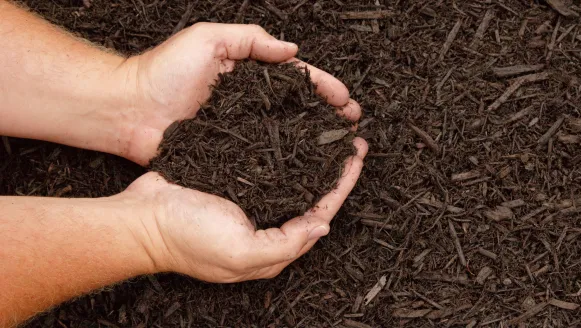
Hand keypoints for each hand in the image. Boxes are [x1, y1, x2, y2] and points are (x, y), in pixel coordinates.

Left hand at [116, 22, 361, 164]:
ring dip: (315, 140)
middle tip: (353, 127)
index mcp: (248, 73)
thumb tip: (292, 51)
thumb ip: (250, 39)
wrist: (127, 111)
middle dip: (329, 115)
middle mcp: (250, 103)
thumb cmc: (162, 71)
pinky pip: (263, 158)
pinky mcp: (229, 154)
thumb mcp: (208, 39)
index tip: (346, 100)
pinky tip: (307, 171)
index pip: (296, 78)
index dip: (324, 87)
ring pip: (287, 134)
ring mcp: (242, 130)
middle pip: (299, 108)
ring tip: (340, 149)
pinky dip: (287, 163)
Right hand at [123, 138, 366, 281]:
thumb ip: (286, 243)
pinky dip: (284, 151)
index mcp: (272, 247)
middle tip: (350, 139)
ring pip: (292, 178)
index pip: (320, 213)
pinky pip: (267, 166)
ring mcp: (249, 203)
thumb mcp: (240, 252)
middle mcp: (266, 225)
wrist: (139, 219)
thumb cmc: (186, 238)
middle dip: (333, 169)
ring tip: (329, 133)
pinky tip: (294, 134)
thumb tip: (324, 227)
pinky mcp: (232, 183)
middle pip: (310, 195)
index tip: (357, 155)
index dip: (342, 184)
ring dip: (312, 157)